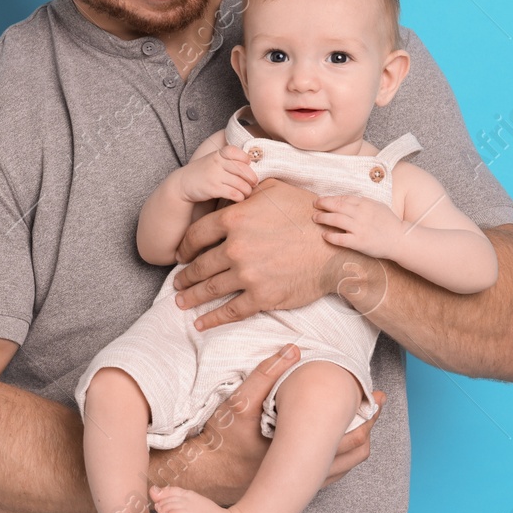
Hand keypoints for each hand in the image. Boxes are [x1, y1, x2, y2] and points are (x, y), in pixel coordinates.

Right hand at [148, 344, 385, 504]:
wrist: (204, 475)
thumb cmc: (221, 440)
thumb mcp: (239, 403)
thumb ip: (265, 375)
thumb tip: (293, 349)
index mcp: (301, 450)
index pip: (349, 434)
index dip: (367, 413)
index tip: (375, 395)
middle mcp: (306, 472)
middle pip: (355, 451)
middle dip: (370, 426)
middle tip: (378, 404)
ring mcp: (301, 483)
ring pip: (345, 466)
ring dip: (359, 443)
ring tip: (365, 422)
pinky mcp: (292, 488)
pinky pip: (330, 476)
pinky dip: (342, 458)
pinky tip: (339, 442)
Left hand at [171, 178, 339, 329]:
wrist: (335, 249)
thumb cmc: (307, 215)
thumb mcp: (274, 189)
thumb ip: (247, 191)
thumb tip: (232, 191)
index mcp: (235, 218)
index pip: (197, 234)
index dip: (185, 247)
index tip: (181, 255)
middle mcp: (235, 247)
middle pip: (199, 264)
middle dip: (185, 275)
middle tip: (177, 282)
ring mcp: (247, 274)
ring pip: (209, 288)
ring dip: (192, 296)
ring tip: (181, 301)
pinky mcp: (261, 297)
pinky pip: (230, 311)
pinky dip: (212, 319)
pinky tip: (201, 323)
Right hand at [174, 144, 257, 203]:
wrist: (183, 183)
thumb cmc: (202, 172)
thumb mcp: (213, 160)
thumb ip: (229, 160)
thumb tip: (252, 166)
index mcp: (218, 154)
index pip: (238, 152)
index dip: (246, 160)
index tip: (248, 166)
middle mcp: (217, 163)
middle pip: (243, 169)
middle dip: (252, 178)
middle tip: (254, 183)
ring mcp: (215, 176)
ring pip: (241, 183)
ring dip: (247, 190)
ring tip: (246, 193)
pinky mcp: (213, 189)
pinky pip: (234, 193)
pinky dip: (240, 197)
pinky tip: (239, 198)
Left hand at [310, 194, 401, 259]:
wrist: (401, 239)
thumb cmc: (389, 223)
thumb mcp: (378, 206)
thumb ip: (363, 203)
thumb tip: (347, 200)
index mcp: (366, 204)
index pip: (343, 198)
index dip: (331, 198)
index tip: (322, 199)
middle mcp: (361, 214)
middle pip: (337, 206)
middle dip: (323, 204)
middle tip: (314, 204)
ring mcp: (359, 228)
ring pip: (336, 220)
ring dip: (323, 218)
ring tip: (315, 218)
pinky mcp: (359, 242)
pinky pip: (340, 238)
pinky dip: (330, 236)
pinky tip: (324, 235)